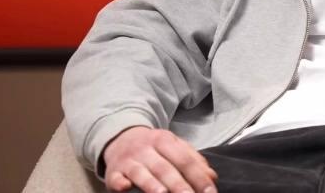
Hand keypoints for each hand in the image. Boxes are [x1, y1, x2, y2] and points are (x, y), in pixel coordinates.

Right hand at [101, 126, 218, 192]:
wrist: (120, 138)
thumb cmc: (153, 148)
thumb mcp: (174, 146)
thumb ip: (193, 160)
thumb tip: (212, 177)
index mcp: (164, 140)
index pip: (184, 159)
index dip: (198, 176)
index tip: (210, 192)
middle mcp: (146, 149)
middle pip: (164, 168)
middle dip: (178, 185)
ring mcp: (129, 160)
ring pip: (141, 172)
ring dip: (151, 184)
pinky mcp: (113, 171)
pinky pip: (115, 178)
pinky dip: (119, 183)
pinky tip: (124, 188)